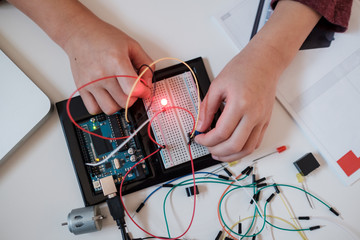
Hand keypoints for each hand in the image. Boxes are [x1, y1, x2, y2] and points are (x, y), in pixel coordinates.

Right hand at [64, 19, 152, 114]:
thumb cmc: (104, 37)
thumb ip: (146, 63)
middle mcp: (102, 74)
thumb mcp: (132, 45)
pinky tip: (106, 97)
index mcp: (116, 62)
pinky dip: (102, 107)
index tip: (144, 90)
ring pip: (110, 109)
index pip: (133, 89)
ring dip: (118, 105)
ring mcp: (90, 83)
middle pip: (124, 102)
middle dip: (133, 98)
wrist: (80, 33)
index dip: (143, 92)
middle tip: (132, 90)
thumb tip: (149, 82)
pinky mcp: (81, 88)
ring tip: (119, 94)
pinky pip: (93, 109)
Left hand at [194, 42, 279, 161]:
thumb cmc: (243, 69)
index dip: (206, 140)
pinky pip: (256, 143)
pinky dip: (243, 150)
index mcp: (240, 104)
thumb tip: (200, 126)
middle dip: (217, 151)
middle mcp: (253, 114)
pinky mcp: (266, 122)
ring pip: (247, 149)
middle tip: (207, 147)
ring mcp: (262, 120)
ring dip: (231, 156)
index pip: (221, 133)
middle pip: (235, 145)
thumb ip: (207, 108)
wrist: (264, 63)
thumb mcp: (217, 85)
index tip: (199, 137)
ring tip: (218, 152)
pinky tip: (233, 148)